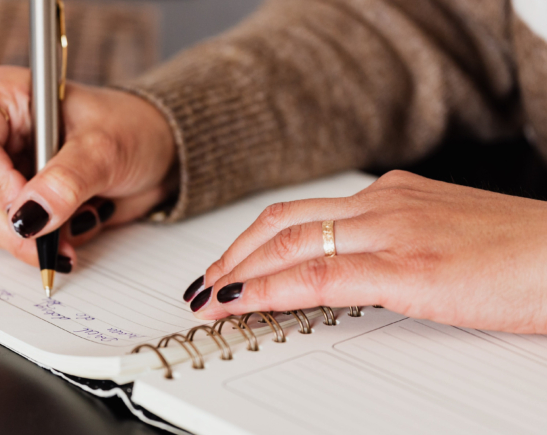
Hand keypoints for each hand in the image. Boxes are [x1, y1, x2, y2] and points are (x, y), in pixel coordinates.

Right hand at [0, 66, 175, 269]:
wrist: (160, 154)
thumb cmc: (134, 129)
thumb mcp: (105, 149)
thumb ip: (67, 181)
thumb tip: (30, 217)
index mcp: (8, 98)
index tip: (31, 207)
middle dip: (17, 224)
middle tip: (55, 237)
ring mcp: (7, 172)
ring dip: (32, 240)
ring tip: (77, 227)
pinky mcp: (22, 204)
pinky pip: (14, 238)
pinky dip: (45, 245)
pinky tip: (76, 228)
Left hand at [189, 170, 546, 334]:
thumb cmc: (517, 253)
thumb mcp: (440, 239)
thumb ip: (392, 247)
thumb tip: (351, 272)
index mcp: (390, 197)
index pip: (300, 214)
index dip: (252, 241)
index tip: (228, 266)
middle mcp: (383, 205)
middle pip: (281, 222)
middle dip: (233, 254)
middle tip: (204, 283)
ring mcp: (391, 231)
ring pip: (289, 244)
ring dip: (239, 271)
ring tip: (210, 297)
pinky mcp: (407, 267)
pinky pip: (319, 274)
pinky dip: (270, 288)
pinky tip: (243, 302)